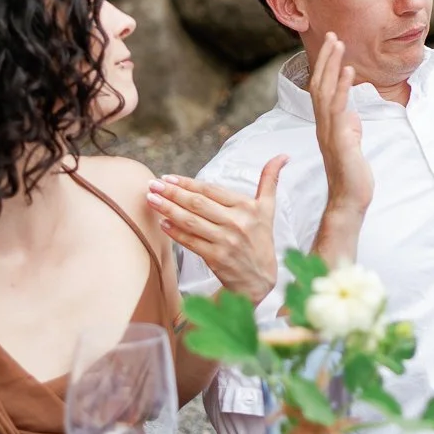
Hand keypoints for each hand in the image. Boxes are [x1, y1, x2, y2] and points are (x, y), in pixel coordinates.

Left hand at [149, 157, 287, 304]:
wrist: (260, 278)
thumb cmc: (261, 239)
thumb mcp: (268, 209)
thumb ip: (270, 180)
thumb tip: (283, 155)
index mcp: (248, 207)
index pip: (212, 190)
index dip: (188, 183)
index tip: (168, 177)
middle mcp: (237, 222)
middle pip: (198, 204)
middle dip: (172, 192)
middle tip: (152, 184)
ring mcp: (226, 241)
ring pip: (191, 221)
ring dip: (167, 209)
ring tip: (151, 199)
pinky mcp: (216, 258)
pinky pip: (190, 241)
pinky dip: (175, 232)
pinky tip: (162, 223)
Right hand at [309, 33, 370, 217]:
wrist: (349, 199)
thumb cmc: (351, 172)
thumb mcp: (351, 142)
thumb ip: (348, 126)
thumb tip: (351, 114)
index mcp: (326, 124)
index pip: (322, 89)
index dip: (326, 66)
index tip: (333, 45)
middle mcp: (323, 124)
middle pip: (320, 85)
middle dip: (327, 59)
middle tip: (334, 35)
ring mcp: (329, 131)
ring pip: (326, 92)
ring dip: (332, 67)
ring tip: (340, 45)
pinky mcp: (340, 139)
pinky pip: (339, 109)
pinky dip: (343, 88)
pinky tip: (349, 71)